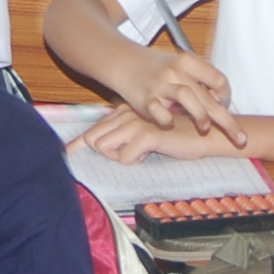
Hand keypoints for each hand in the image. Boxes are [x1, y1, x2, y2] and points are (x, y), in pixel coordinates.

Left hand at [78, 113, 234, 163]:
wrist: (206, 133)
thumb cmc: (176, 135)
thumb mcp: (146, 133)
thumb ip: (125, 136)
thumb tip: (100, 146)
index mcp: (125, 112)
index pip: (93, 129)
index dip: (79, 143)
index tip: (67, 152)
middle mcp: (127, 114)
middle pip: (93, 139)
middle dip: (105, 153)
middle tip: (130, 154)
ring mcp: (136, 123)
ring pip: (106, 148)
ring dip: (121, 156)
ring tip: (142, 152)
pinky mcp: (146, 135)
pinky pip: (125, 157)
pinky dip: (135, 161)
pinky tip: (151, 153)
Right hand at [125, 51, 244, 147]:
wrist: (124, 63)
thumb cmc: (157, 68)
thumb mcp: (180, 65)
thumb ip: (200, 79)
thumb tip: (218, 100)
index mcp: (188, 62)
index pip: (218, 79)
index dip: (226, 95)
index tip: (224, 105)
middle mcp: (175, 72)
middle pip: (208, 97)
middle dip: (227, 120)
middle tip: (240, 138)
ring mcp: (160, 85)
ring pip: (187, 97)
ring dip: (200, 116)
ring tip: (205, 128)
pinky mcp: (145, 99)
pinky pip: (160, 113)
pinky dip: (168, 120)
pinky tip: (171, 123)